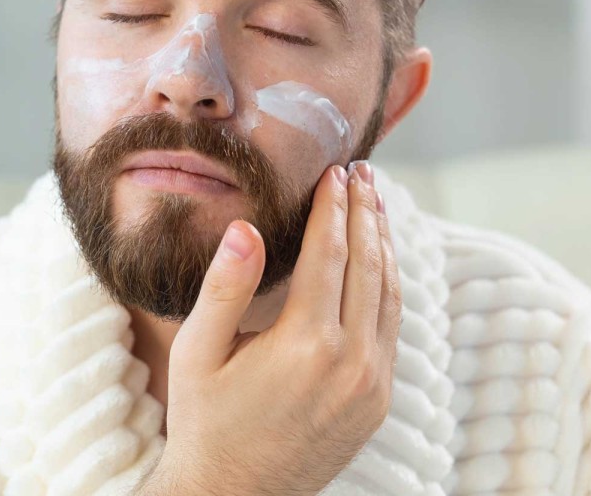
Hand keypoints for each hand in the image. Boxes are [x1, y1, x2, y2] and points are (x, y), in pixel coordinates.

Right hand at [145, 161, 401, 495]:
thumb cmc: (205, 420)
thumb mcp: (198, 351)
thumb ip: (225, 287)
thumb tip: (246, 229)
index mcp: (306, 344)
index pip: (330, 253)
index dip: (334, 207)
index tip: (336, 170)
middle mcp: (352, 362)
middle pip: (369, 265)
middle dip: (366, 212)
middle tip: (363, 172)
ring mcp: (373, 385)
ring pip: (390, 294)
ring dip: (385, 243)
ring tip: (376, 204)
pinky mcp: (379, 401)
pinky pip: (392, 328)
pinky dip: (389, 285)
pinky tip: (380, 261)